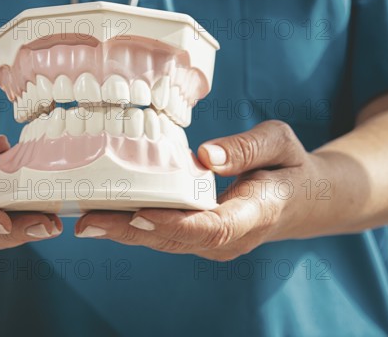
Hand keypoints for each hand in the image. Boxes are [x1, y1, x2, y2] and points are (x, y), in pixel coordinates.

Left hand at [75, 120, 325, 260]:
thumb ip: (248, 148)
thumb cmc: (290, 166)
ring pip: (166, 242)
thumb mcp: (281, 143)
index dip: (174, 223)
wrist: (303, 200)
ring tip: (84, 221)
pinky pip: (166, 235)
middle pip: (177, 240)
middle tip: (86, 221)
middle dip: (130, 232)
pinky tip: (105, 217)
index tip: (138, 213)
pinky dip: (134, 228)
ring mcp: (215, 243)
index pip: (213, 227)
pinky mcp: (202, 237)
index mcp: (255, 213)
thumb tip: (206, 156)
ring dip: (124, 233)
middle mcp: (231, 237)